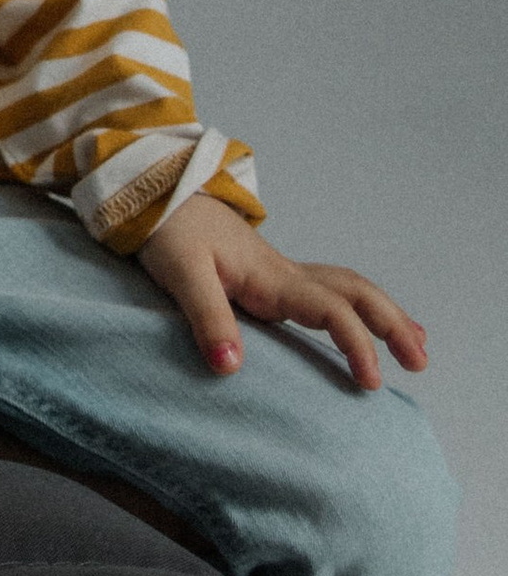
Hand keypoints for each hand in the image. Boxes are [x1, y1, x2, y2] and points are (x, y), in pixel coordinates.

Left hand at [137, 193, 429, 390]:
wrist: (154, 195)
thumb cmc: (167, 230)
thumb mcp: (180, 273)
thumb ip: (207, 317)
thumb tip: (231, 368)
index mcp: (271, 276)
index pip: (331, 309)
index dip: (356, 343)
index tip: (372, 380)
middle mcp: (285, 274)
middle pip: (355, 292)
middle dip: (393, 324)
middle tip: (420, 361)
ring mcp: (280, 274)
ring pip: (347, 289)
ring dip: (384, 314)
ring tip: (416, 345)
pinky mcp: (268, 279)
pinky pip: (327, 293)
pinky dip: (356, 309)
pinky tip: (362, 326)